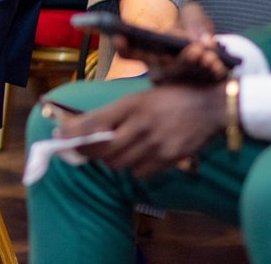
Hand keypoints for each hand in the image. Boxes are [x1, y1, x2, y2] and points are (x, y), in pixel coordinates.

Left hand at [60, 84, 226, 177]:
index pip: (94, 122)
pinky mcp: (169, 159)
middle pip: (103, 150)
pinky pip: (140, 173)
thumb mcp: (140, 97)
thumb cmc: (172, 97)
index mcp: (131, 104)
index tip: (60, 136)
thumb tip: (87, 126)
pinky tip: (137, 158)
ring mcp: (155, 143)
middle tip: (84, 150)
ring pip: (119, 164)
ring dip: (111, 161)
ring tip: (113, 152)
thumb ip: (115, 113)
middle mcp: (141, 124)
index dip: (74, 132)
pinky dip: (133, 169)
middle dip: (89, 152)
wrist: (210, 106)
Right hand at [112, 2, 230, 86]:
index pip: (129, 51)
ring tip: (209, 55)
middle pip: (161, 69)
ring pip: (183, 78)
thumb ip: (194, 18)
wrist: (216, 50)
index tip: (119, 38)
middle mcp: (159, 71)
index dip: (122, 46)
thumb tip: (200, 39)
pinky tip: (219, 64)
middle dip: (179, 60)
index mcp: (148, 52)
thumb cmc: (194, 31)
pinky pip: (204, 85)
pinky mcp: (198, 92)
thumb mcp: (192, 16)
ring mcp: (176, 85)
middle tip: (195, 50)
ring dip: (197, 66)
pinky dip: (212, 73)